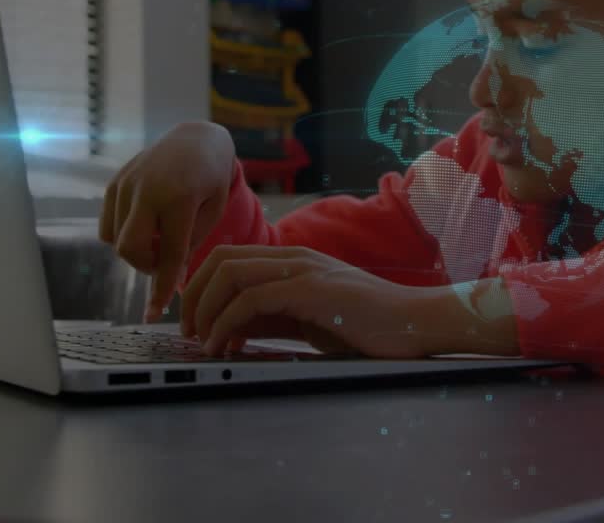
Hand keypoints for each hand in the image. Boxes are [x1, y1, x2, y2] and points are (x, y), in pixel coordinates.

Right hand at [99, 121, 235, 321]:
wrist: (196, 140)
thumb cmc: (211, 180)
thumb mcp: (213, 211)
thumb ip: (190, 243)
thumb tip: (169, 278)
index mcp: (179, 198)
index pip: (168, 254)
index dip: (163, 287)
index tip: (155, 313)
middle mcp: (146, 190)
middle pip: (129, 250)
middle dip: (146, 267)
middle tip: (166, 261)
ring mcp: (126, 185)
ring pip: (116, 241)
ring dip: (137, 251)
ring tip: (160, 237)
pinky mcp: (113, 184)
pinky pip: (107, 227)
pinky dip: (123, 235)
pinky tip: (145, 225)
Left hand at [181, 245, 435, 357]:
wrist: (414, 322)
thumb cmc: (368, 325)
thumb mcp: (310, 318)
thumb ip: (274, 316)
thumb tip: (232, 328)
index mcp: (293, 260)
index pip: (228, 258)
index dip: (199, 288)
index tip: (193, 322)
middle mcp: (294, 257)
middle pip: (219, 259)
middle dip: (192, 297)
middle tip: (189, 334)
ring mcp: (303, 270)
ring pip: (229, 274)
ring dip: (204, 311)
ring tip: (203, 343)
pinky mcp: (311, 290)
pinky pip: (251, 300)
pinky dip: (227, 324)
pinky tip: (226, 346)